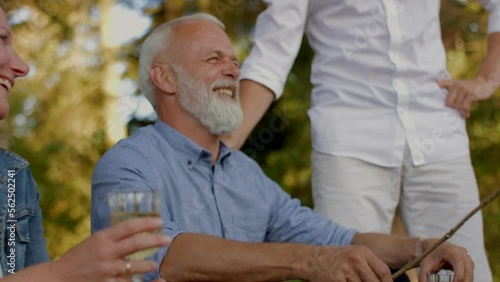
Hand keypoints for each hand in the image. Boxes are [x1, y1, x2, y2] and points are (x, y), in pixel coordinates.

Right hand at [50, 217, 169, 281]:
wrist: (57, 278)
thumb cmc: (78, 259)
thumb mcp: (94, 242)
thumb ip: (112, 237)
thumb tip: (135, 230)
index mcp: (102, 238)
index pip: (128, 226)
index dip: (146, 223)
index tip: (159, 221)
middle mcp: (105, 252)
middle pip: (135, 244)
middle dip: (154, 240)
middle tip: (168, 238)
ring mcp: (106, 270)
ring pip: (134, 267)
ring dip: (148, 265)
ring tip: (155, 264)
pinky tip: (156, 281)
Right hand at [301, 245, 392, 281]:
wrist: (312, 259)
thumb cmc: (336, 258)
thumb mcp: (354, 255)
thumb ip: (369, 265)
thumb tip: (385, 281)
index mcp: (363, 252)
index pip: (383, 271)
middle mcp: (356, 260)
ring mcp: (347, 271)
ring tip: (351, 281)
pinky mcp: (338, 280)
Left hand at [418, 239, 473, 281]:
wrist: (431, 246)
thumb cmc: (428, 255)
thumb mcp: (425, 265)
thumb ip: (424, 276)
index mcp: (450, 251)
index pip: (459, 264)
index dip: (459, 276)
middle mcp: (461, 252)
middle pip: (468, 269)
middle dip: (465, 281)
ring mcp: (465, 256)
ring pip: (470, 271)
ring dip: (467, 280)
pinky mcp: (467, 261)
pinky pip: (470, 271)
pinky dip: (467, 278)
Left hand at [437, 77, 496, 117]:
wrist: (485, 82)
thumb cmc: (469, 89)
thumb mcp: (459, 88)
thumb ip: (452, 97)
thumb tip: (448, 110)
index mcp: (451, 84)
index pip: (439, 84)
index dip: (434, 88)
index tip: (428, 95)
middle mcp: (456, 86)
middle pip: (448, 103)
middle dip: (453, 108)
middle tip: (458, 110)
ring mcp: (463, 89)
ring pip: (457, 105)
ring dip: (461, 111)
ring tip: (465, 112)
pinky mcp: (470, 94)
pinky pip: (464, 106)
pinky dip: (466, 111)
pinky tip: (467, 113)